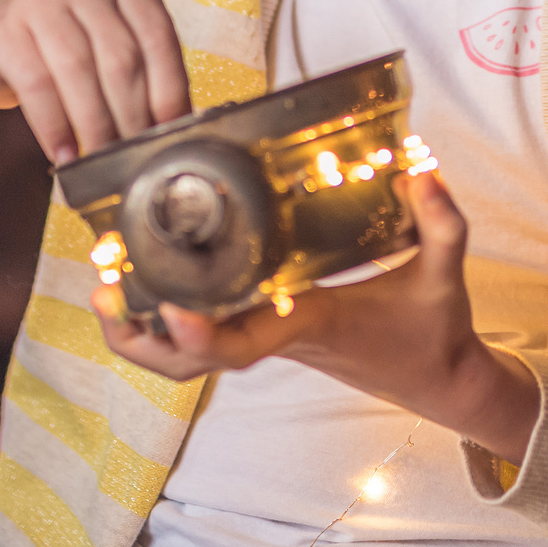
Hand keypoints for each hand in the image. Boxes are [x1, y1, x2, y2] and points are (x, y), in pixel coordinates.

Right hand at [0, 0, 190, 161]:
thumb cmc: (64, 52)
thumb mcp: (108, 50)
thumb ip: (142, 76)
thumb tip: (173, 130)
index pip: (159, 39)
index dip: (169, 90)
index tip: (170, 133)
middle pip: (120, 58)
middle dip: (132, 116)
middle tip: (134, 157)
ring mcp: (41, 2)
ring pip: (79, 71)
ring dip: (94, 125)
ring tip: (100, 161)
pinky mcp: (4, 32)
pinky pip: (36, 84)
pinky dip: (54, 126)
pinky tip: (63, 154)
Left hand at [92, 170, 542, 462]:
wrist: (437, 378)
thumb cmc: (433, 330)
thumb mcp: (444, 274)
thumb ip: (441, 221)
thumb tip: (423, 167)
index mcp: (309, 324)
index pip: (244, 343)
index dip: (201, 333)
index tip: (169, 309)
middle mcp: (276, 338)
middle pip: (190, 362)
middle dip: (141, 337)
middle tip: (103, 289)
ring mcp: (266, 340)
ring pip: (186, 360)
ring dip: (140, 334)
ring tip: (104, 288)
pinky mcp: (265, 334)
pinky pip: (201, 342)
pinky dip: (163, 324)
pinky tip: (142, 286)